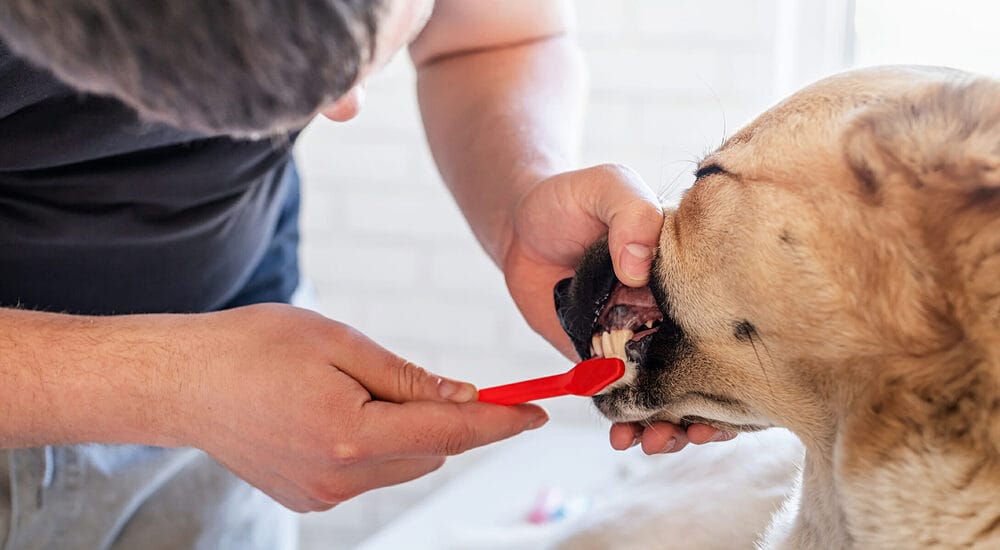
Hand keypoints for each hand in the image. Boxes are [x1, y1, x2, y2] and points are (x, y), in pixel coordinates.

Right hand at [177, 304, 546, 511]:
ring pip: (401, 463)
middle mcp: (340, 479)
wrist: (182, 383)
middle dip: (442, 418)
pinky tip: (331, 413)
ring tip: (349, 389)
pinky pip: (367, 473)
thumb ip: (408, 379)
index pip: (450, 434)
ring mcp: (322, 496)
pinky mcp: (308, 498)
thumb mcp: (338, 344)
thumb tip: (464, 400)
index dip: (500, 423)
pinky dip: (373, 444)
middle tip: (413, 378)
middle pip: (430, 452)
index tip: (538, 412)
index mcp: (351, 435)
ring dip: (405, 431)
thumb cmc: (254, 348)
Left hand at [502, 163, 731, 452]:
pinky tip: (620, 436)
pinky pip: (619, 398)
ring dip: (668, 426)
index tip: (736, 391)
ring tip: (654, 441)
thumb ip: (629, 213)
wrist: (519, 224)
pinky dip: (625, 422)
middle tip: (695, 431)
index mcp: (686, 276)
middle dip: (708, 410)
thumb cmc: (570, 198)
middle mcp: (668, 313)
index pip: (727, 322)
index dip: (737, 361)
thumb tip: (639, 264)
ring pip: (665, 394)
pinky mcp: (599, 360)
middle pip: (703, 369)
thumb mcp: (606, 186)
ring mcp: (635, 341)